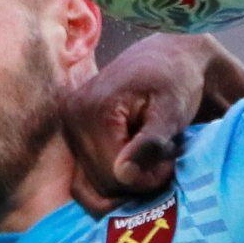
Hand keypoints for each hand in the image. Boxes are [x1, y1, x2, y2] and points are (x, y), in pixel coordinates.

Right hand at [64, 33, 243, 206]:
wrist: (166, 58)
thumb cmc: (175, 82)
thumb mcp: (172, 112)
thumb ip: (148, 144)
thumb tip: (122, 174)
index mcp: (94, 110)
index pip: (114, 175)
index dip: (147, 179)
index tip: (170, 161)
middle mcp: (72, 118)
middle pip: (102, 183)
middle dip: (138, 180)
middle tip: (164, 158)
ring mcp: (68, 125)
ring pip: (93, 183)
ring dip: (126, 179)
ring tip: (150, 155)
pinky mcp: (72, 132)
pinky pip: (84, 175)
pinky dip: (111, 176)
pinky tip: (134, 161)